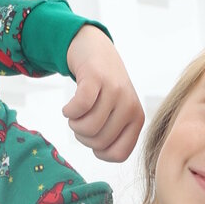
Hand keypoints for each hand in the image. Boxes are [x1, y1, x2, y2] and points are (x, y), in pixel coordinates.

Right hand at [62, 25, 143, 161]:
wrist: (96, 49)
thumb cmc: (104, 88)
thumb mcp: (117, 113)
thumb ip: (115, 135)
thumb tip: (101, 152)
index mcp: (137, 119)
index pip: (119, 154)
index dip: (100, 152)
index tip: (93, 139)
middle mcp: (129, 106)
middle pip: (100, 142)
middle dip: (83, 138)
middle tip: (80, 123)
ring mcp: (114, 90)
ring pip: (88, 127)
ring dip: (74, 124)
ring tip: (74, 114)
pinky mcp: (96, 77)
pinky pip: (80, 107)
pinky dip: (69, 111)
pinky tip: (68, 107)